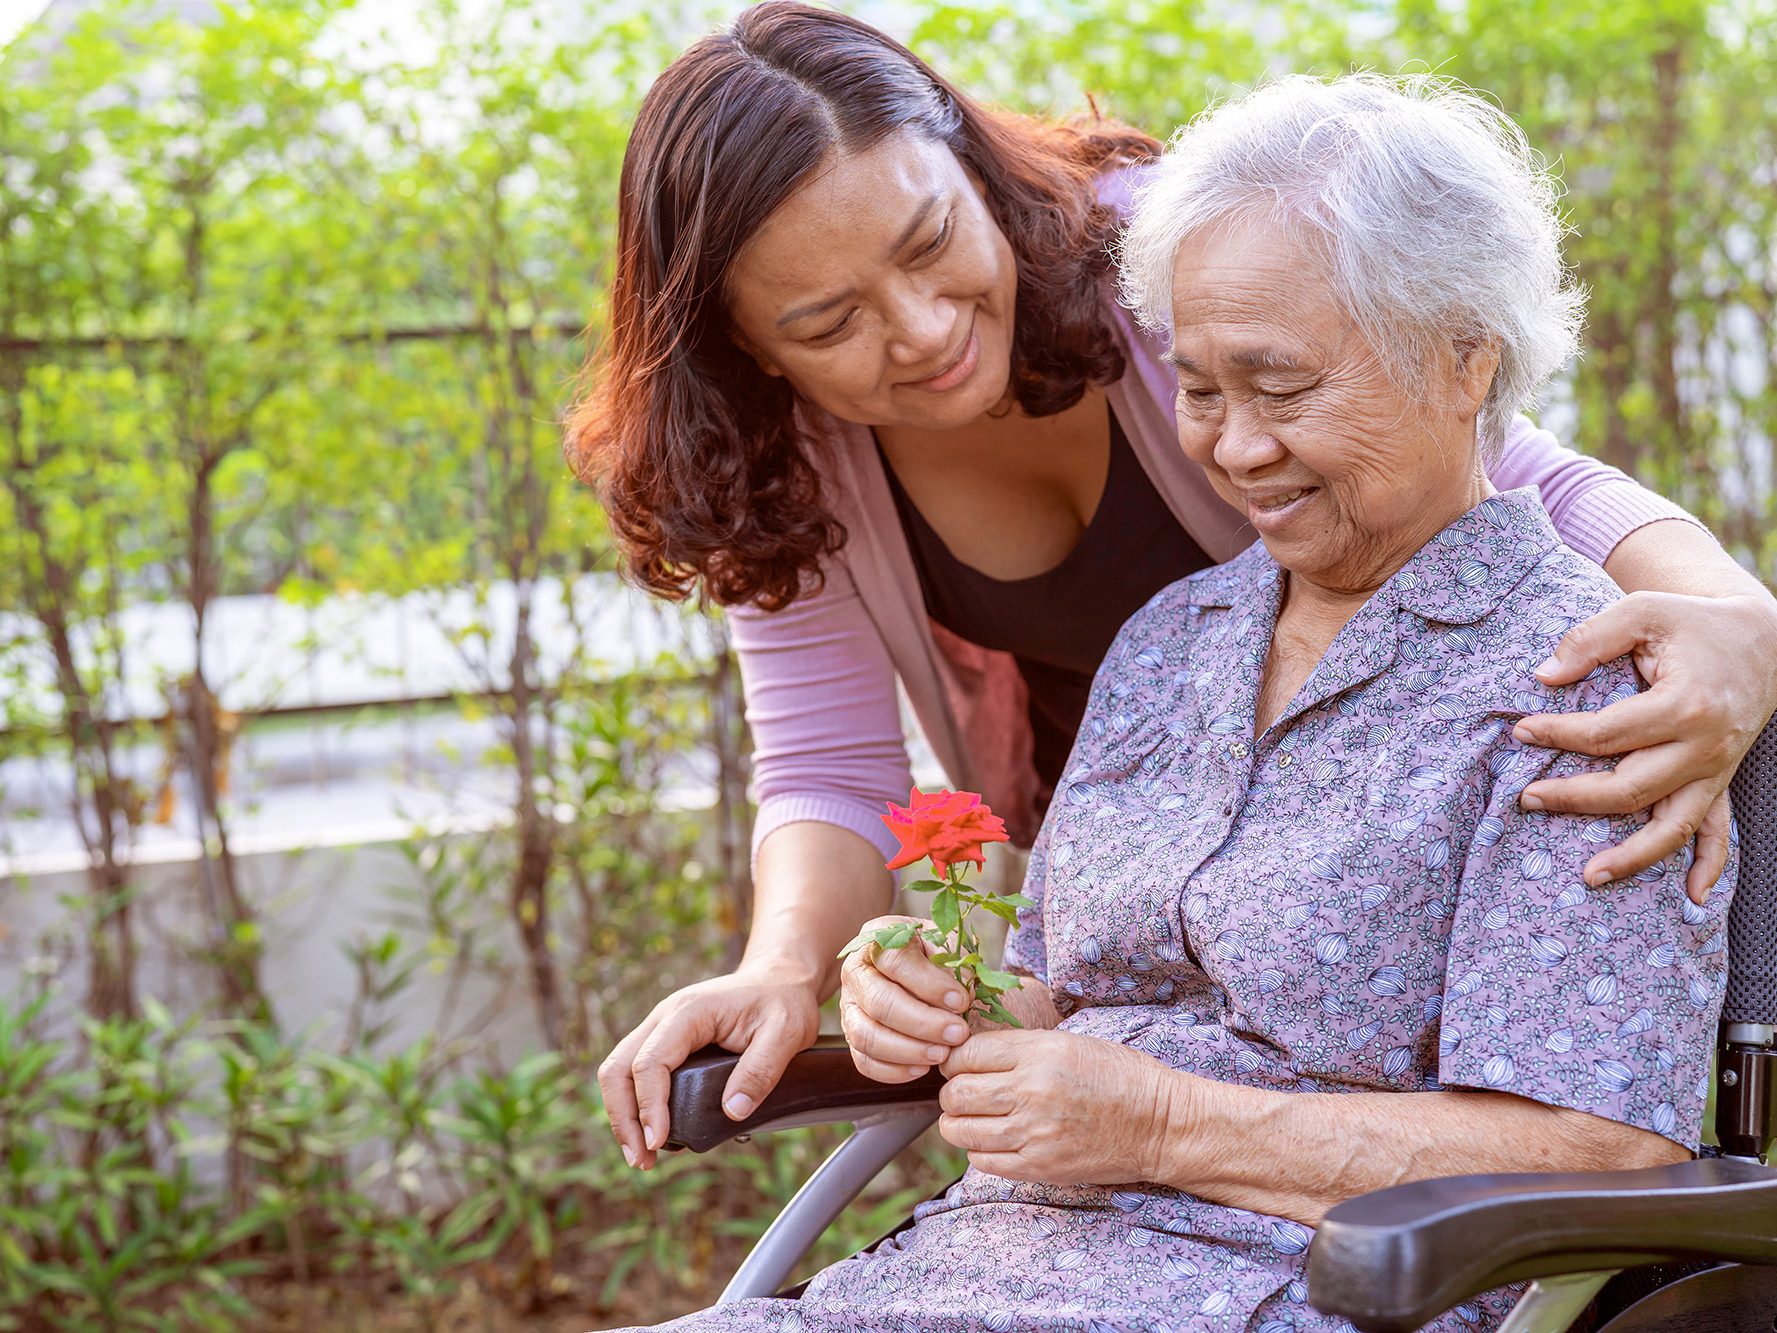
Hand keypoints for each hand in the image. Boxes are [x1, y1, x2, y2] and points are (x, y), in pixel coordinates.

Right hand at [597, 968, 819, 1170]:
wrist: (780, 978)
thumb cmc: (783, 1001)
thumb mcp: (786, 1033)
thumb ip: (761, 1070)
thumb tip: (733, 1111)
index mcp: (689, 1012)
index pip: (650, 1062)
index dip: (649, 1106)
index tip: (658, 1142)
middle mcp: (665, 1017)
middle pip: (618, 1068)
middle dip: (623, 1118)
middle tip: (641, 1160)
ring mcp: (661, 1028)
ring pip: (619, 1071)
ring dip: (623, 1115)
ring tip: (642, 1156)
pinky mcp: (666, 1042)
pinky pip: (635, 1073)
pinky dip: (635, 1105)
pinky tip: (651, 1134)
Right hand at [839, 914, 972, 1083]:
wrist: (911, 966)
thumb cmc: (932, 954)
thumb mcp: (946, 943)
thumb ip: (955, 961)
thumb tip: (964, 992)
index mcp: (877, 938)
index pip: (896, 961)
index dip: (930, 984)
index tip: (961, 1001)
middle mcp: (856, 972)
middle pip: (880, 1002)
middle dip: (923, 1023)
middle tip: (958, 1033)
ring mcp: (850, 1006)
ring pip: (867, 1035)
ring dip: (908, 1050)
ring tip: (942, 1054)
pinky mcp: (851, 1036)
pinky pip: (864, 1061)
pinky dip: (893, 1071)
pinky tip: (922, 1069)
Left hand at [937, 1029, 1184, 1185]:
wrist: (1160, 1123)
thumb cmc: (1117, 1075)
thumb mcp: (1067, 1042)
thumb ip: (1017, 1048)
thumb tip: (966, 1053)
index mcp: (1040, 1052)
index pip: (965, 1054)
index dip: (955, 1059)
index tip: (961, 1064)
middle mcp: (1032, 1091)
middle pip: (956, 1094)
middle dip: (952, 1092)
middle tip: (965, 1091)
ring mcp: (1034, 1133)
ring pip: (961, 1130)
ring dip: (960, 1123)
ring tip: (976, 1117)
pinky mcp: (1040, 1167)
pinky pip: (982, 1161)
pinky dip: (980, 1150)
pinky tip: (997, 1139)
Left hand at [1514, 590, 1776, 901]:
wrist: (1760, 638)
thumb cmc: (1691, 623)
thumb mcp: (1642, 611)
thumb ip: (1590, 639)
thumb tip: (1544, 676)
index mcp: (1685, 704)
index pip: (1606, 734)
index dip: (1558, 735)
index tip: (1522, 731)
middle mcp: (1705, 746)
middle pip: (1632, 788)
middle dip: (1574, 798)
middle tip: (1526, 798)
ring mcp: (1717, 769)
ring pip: (1674, 826)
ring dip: (1633, 856)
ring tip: (1589, 876)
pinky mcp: (1722, 779)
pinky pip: (1719, 831)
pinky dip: (1709, 866)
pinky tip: (1692, 897)